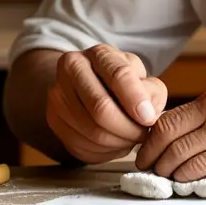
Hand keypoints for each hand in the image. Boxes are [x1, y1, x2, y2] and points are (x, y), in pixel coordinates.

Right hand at [45, 44, 167, 163]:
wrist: (90, 85)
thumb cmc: (122, 83)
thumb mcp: (143, 78)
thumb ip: (151, 92)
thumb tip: (148, 115)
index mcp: (99, 54)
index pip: (118, 75)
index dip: (136, 100)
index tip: (149, 119)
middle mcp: (72, 68)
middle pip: (100, 108)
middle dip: (128, 128)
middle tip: (143, 135)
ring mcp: (58, 95)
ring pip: (92, 131)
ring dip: (118, 142)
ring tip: (130, 138)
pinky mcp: (54, 119)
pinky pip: (82, 146)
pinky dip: (104, 151)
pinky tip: (115, 143)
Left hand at [135, 90, 205, 182]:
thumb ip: (203, 125)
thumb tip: (169, 147)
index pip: (165, 120)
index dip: (149, 141)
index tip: (145, 155)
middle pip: (165, 135)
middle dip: (151, 158)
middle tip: (148, 171)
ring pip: (178, 153)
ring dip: (166, 171)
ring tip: (166, 180)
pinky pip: (197, 167)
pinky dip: (185, 178)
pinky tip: (185, 182)